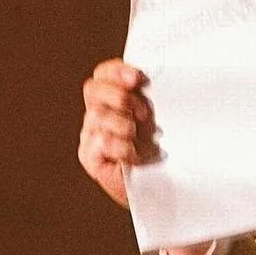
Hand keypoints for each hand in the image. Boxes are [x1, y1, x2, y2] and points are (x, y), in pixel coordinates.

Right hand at [78, 58, 157, 207]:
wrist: (162, 183)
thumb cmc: (164, 146)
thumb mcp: (162, 115)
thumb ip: (155, 94)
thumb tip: (166, 73)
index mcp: (115, 97)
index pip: (104, 73)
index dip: (117, 71)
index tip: (138, 78)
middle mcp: (99, 113)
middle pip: (93, 89)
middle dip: (120, 96)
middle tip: (143, 113)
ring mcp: (90, 135)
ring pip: (97, 115)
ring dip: (124, 124)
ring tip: (138, 136)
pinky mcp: (90, 157)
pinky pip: (101, 141)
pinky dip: (121, 146)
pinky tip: (135, 155)